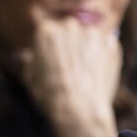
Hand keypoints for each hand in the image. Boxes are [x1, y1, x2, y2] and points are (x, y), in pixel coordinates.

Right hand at [22, 13, 121, 136]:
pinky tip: (97, 72)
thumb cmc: (50, 95)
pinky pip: (106, 45)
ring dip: (87, 48)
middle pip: (69, 30)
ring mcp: (92, 33)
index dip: (50, 46)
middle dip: (69, 43)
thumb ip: (28, 60)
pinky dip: (103, 55)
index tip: (53, 59)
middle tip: (69, 65)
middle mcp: (69, 25)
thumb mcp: (30, 77)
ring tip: (85, 71)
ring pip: (89, 36)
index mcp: (46, 30)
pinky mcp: (111, 43)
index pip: (48, 31)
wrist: (79, 110)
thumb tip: (26, 55)